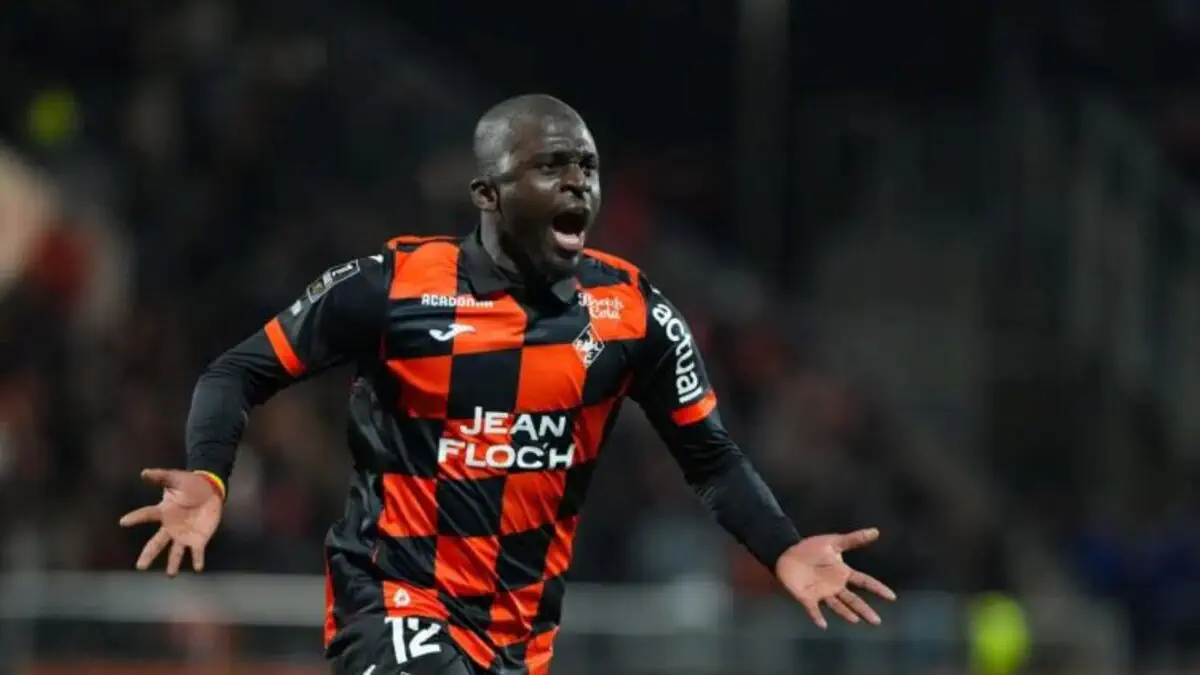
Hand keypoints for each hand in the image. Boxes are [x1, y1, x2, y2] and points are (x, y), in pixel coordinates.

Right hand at [118, 468, 223, 576]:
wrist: (210, 490)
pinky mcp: (198, 539)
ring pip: (175, 552)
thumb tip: (144, 472)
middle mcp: (170, 527)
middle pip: (157, 543)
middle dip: (148, 555)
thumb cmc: (190, 484)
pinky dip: (198, 560)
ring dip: (173, 564)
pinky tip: (198, 569)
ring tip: (170, 575)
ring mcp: (184, 535)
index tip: (123, 522)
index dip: (136, 518)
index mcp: (163, 512)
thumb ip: (161, 476)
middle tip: (140, 567)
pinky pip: (197, 552)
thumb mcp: (176, 478)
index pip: (147, 515)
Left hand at [775, 527, 896, 628]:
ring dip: (846, 613)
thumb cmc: (811, 549)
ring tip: (856, 620)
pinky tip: (823, 624)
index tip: (892, 597)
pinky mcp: (807, 598)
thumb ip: (853, 539)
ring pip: (837, 606)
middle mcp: (835, 586)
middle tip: (877, 621)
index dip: (877, 589)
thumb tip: (876, 531)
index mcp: (842, 573)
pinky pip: (813, 609)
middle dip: (864, 610)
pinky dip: (817, 617)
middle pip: (853, 600)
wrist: (787, 553)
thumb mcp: (833, 542)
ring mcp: (822, 593)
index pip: (864, 582)